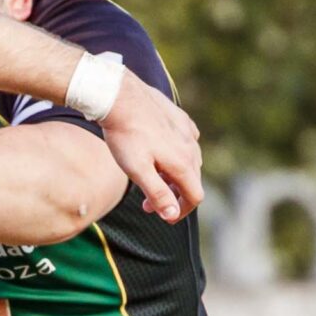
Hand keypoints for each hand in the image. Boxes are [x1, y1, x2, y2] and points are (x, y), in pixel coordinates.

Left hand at [98, 72, 203, 222]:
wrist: (120, 98)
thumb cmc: (125, 136)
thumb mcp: (138, 171)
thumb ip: (157, 193)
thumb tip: (173, 215)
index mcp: (184, 163)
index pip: (195, 197)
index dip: (181, 211)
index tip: (163, 217)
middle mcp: (192, 147)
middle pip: (192, 181)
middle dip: (173, 196)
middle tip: (146, 204)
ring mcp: (187, 131)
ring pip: (189, 162)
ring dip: (173, 177)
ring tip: (150, 179)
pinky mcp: (179, 119)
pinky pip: (186, 142)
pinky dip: (175, 155)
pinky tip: (159, 155)